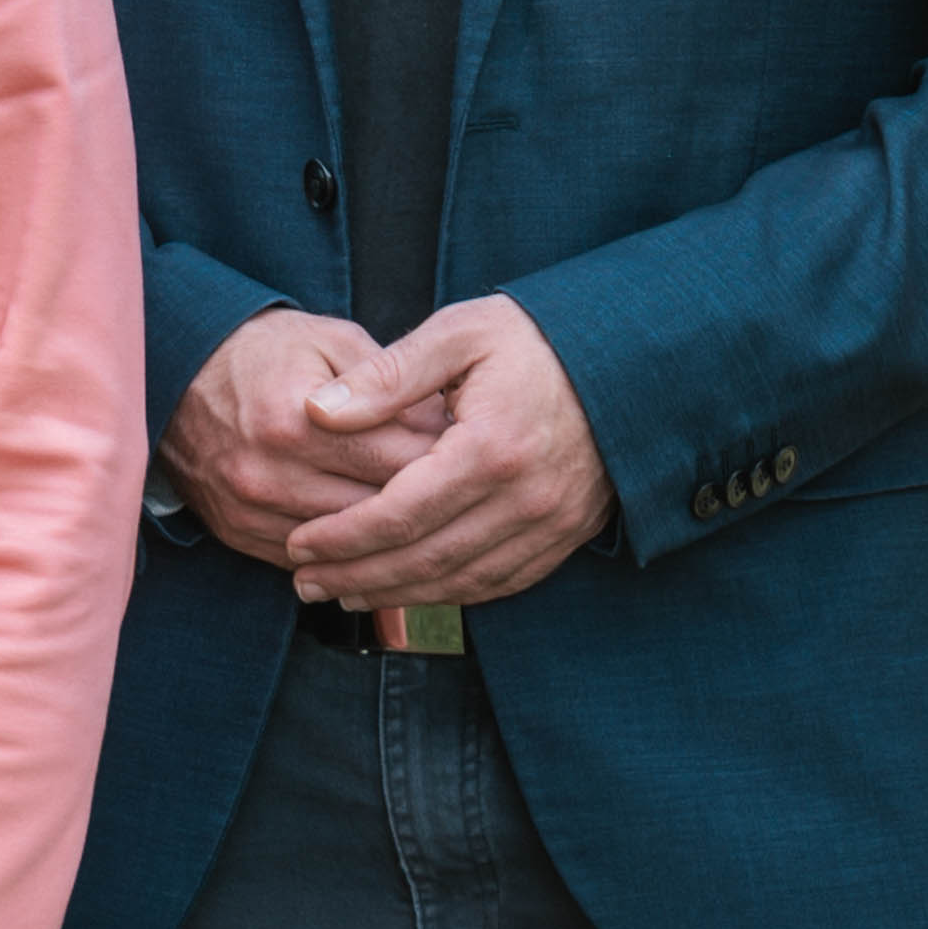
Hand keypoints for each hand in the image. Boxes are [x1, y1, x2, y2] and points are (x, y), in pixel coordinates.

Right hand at [168, 306, 445, 573]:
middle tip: (468, 494)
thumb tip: (446, 426)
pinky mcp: (237, 531)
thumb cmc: (263, 353)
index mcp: (296, 420)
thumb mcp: (330, 341)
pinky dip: (347, 556)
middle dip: (430, 503)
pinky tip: (379, 541)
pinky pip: (309, 562)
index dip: (450, 461)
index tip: (479, 456)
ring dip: (392, 538)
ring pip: (348, 546)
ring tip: (432, 521)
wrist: (174, 373)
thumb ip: (389, 380)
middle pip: (379, 509)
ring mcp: (249, 509)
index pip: (398, 460)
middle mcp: (270, 473)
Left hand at [278, 296, 611, 610]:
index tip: (300, 544)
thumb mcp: (458, 334)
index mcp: (491, 448)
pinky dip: (450, 593)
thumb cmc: (534, 338)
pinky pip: (501, 582)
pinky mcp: (567, 534)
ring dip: (397, 594)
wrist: (628, 359)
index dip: (343, 536)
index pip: (400, 513)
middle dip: (358, 575)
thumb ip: (385, 376)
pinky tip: (409, 590)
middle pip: (426, 558)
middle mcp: (526, 498)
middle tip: (307, 582)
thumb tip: (315, 410)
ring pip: (462, 581)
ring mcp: (552, 523)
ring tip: (343, 592)